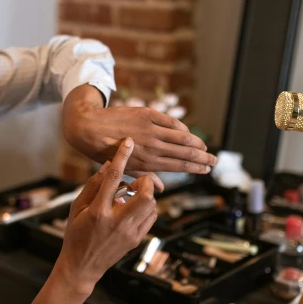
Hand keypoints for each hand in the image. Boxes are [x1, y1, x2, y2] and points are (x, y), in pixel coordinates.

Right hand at [55, 138, 156, 295]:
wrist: (82, 266)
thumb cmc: (76, 234)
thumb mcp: (77, 208)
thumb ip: (93, 186)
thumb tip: (109, 165)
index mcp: (98, 212)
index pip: (112, 179)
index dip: (122, 158)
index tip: (129, 143)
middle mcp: (117, 222)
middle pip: (145, 195)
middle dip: (145, 182)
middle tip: (135, 181)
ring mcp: (129, 233)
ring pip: (152, 206)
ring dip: (145, 195)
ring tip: (131, 196)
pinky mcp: (136, 240)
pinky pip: (151, 217)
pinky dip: (147, 208)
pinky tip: (133, 209)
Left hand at [62, 86, 217, 187]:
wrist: (89, 128)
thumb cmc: (105, 151)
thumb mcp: (125, 168)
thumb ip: (144, 176)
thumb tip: (160, 188)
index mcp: (147, 162)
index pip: (179, 166)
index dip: (195, 168)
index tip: (206, 170)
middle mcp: (152, 147)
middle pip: (185, 153)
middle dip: (202, 158)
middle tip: (214, 161)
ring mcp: (151, 130)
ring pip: (182, 137)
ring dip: (197, 143)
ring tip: (206, 147)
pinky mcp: (147, 115)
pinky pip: (171, 122)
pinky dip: (182, 127)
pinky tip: (188, 131)